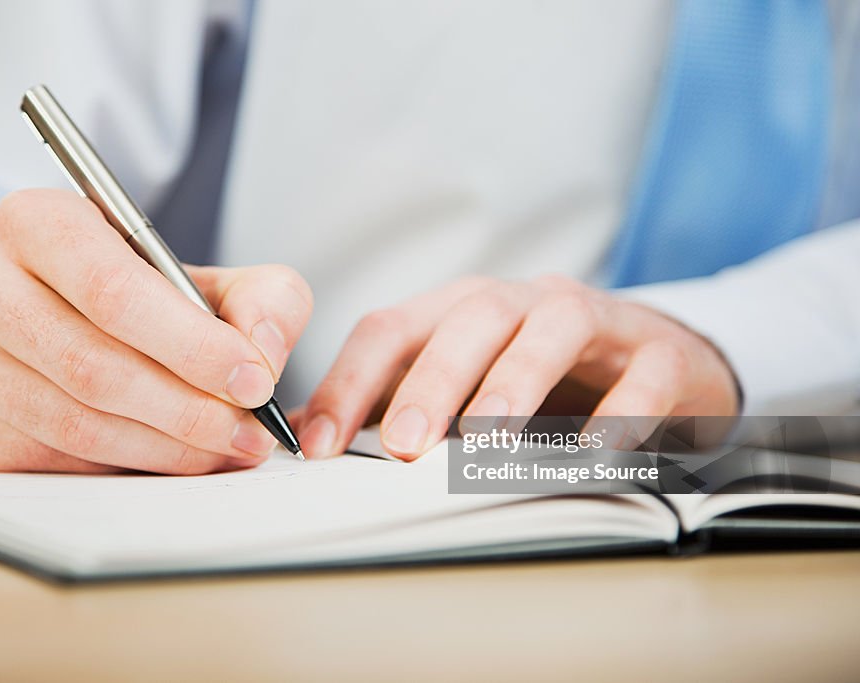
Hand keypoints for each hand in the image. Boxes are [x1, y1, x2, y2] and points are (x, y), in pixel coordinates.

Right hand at [0, 189, 311, 472]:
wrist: (27, 313)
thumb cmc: (118, 292)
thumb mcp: (197, 274)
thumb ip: (258, 297)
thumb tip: (265, 354)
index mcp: (37, 221)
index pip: (115, 291)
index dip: (192, 345)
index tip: (254, 381)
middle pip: (94, 365)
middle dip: (188, 410)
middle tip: (248, 433)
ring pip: (74, 422)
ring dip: (164, 448)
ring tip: (222, 451)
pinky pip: (50, 460)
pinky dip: (122, 467)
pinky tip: (167, 460)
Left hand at [297, 275, 738, 459]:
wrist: (658, 362)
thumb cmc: (546, 379)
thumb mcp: (466, 382)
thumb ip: (398, 404)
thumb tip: (317, 440)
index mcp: (464, 310)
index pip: (393, 329)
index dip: (350, 382)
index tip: (319, 445)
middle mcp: (525, 303)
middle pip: (472, 318)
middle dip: (432, 380)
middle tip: (404, 444)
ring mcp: (598, 321)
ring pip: (554, 327)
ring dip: (516, 380)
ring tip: (488, 438)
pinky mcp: (662, 354)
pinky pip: (645, 376)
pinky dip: (620, 414)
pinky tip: (593, 456)